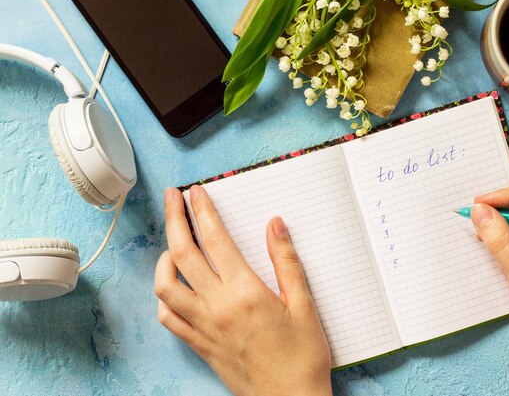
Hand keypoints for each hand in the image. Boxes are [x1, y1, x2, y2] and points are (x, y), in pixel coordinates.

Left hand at [154, 186, 331, 395]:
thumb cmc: (302, 357)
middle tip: (172, 198)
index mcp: (246, 292)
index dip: (202, 210)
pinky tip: (174, 286)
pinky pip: (168, 317)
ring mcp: (204, 327)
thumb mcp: (304, 305)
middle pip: (183, 253)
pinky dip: (164, 296)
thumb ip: (286, 261)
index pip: (215, 240)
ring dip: (164, 257)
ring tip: (173, 243)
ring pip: (166, 285)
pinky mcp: (199, 344)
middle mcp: (218, 307)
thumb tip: (275, 225)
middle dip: (174, 219)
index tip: (195, 192)